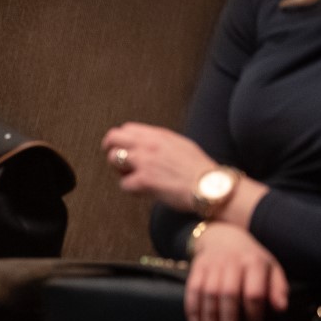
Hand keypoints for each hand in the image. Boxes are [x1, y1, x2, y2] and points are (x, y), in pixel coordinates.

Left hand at [101, 123, 217, 213]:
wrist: (211, 187)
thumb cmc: (200, 170)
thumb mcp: (182, 144)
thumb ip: (162, 141)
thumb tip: (147, 142)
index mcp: (158, 135)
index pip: (126, 128)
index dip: (121, 139)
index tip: (122, 148)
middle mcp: (148, 145)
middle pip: (113, 138)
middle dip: (109, 148)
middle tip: (115, 161)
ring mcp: (144, 162)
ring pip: (112, 159)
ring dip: (119, 170)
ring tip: (132, 177)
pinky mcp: (144, 180)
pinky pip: (124, 184)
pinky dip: (131, 189)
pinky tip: (143, 191)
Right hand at [184, 221, 287, 320]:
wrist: (223, 236)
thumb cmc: (251, 258)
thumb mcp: (271, 268)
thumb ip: (278, 288)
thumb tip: (280, 309)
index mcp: (254, 262)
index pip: (254, 292)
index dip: (254, 314)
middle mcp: (231, 261)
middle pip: (228, 293)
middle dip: (228, 318)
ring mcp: (212, 263)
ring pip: (208, 292)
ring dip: (209, 316)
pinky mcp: (197, 266)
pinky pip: (192, 288)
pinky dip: (192, 307)